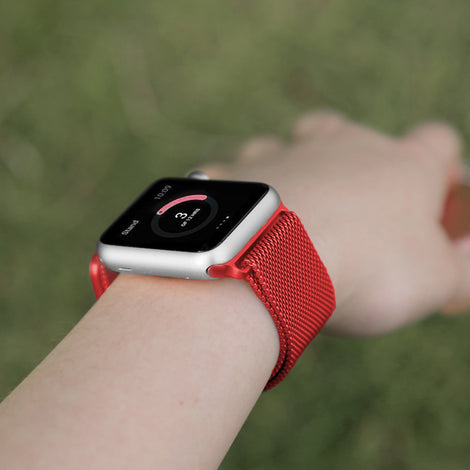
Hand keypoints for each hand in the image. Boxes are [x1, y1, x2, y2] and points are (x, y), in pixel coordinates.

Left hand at [200, 111, 468, 335]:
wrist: (274, 262)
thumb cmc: (365, 269)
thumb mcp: (435, 281)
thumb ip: (462, 268)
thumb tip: (467, 261)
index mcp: (399, 166)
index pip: (436, 142)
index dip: (439, 164)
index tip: (432, 192)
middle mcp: (339, 147)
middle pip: (347, 130)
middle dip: (350, 154)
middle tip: (347, 203)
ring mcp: (284, 154)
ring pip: (289, 146)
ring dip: (292, 172)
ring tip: (289, 215)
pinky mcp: (237, 172)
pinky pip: (238, 172)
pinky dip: (244, 192)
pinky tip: (242, 221)